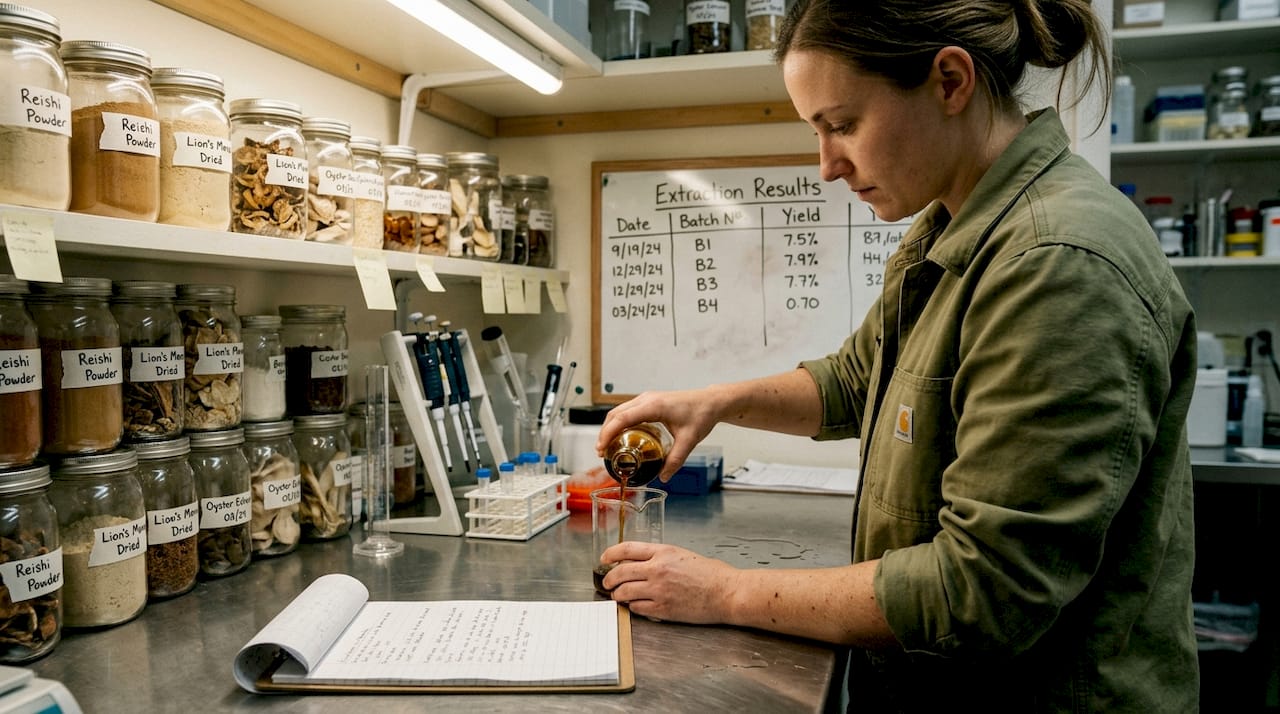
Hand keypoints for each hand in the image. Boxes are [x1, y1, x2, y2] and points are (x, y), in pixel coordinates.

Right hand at [596, 388, 724, 479]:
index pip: (622, 418)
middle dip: (604, 433)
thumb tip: (664, 477)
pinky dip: (619, 424)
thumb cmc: (701, 415)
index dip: (607, 433)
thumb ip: (675, 460)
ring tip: (607, 447)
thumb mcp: (689, 440)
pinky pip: (628, 411)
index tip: (601, 449)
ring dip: (610, 428)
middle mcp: (646, 399)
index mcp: (653, 406)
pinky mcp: (649, 402)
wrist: (710, 402)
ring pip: (619, 411)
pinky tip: (621, 438)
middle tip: (601, 453)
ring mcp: (646, 399)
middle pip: (615, 414)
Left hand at [599, 542, 738, 623]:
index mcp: (663, 552)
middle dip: (609, 579)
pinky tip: (636, 605)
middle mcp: (657, 569)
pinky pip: (637, 608)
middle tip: (607, 583)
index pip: (626, 549)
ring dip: (618, 595)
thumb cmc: (712, 574)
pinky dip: (633, 607)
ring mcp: (658, 590)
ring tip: (619, 596)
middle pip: (620, 572)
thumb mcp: (683, 554)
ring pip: (625, 592)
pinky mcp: (662, 609)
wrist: (726, 593)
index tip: (604, 559)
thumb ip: (661, 557)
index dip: (610, 554)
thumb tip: (642, 563)